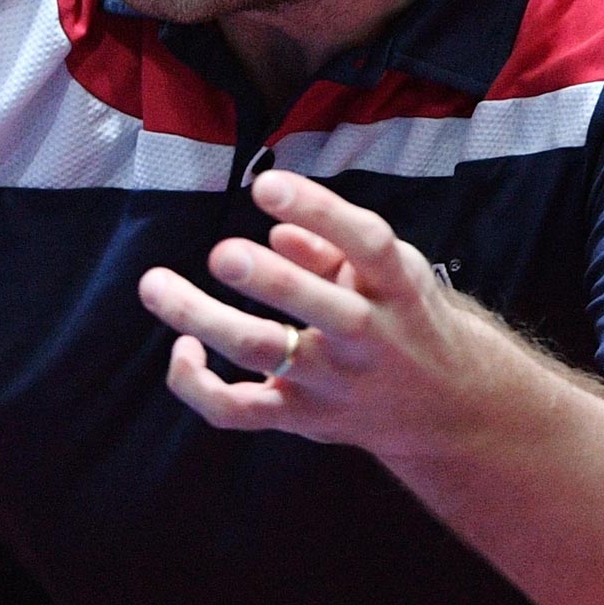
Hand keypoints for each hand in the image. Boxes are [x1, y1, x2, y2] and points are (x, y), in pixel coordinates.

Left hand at [135, 166, 516, 454]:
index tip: (268, 186)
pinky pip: (238, 411)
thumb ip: (335, 244)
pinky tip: (181, 350)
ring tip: (156, 285)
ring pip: (264, 353)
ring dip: (205, 318)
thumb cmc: (403, 318)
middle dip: (269, 281)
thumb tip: (278, 228)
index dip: (320, 211)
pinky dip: (199, 386)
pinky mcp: (299, 418)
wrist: (448, 409)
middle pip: (319, 310)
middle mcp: (369, 337)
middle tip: (223, 253)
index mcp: (398, 288)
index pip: (367, 243)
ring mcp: (332, 382)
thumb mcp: (390, 273)